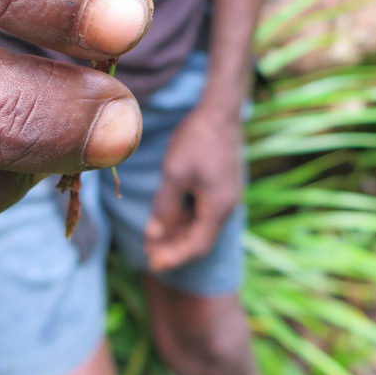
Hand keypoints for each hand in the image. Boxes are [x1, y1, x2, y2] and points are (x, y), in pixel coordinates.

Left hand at [145, 102, 242, 271]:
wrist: (220, 111)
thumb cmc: (197, 140)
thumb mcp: (175, 174)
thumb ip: (165, 207)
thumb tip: (155, 235)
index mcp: (218, 208)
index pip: (197, 246)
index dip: (174, 257)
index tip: (152, 263)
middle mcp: (227, 206)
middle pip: (200, 237)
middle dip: (173, 246)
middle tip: (147, 252)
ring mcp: (226, 195)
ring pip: (201, 223)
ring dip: (178, 232)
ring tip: (153, 237)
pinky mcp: (222, 184)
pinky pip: (203, 209)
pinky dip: (185, 216)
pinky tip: (167, 216)